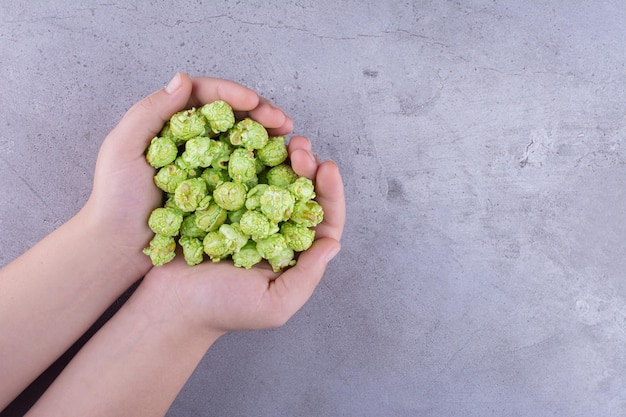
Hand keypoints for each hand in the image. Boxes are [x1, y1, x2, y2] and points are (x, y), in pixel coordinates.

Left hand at [81, 73, 292, 276]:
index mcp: (169, 124)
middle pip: (231, 118)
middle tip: (283, 122)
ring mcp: (207, 167)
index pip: (205, 97)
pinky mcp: (216, 193)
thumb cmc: (115, 199)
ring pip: (243, 143)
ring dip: (268, 139)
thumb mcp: (123, 148)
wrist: (119, 247)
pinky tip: (281, 167)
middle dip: (260, 114)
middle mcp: (192, 142)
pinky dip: (264, 168)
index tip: (253, 102)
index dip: (232, 94)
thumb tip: (184, 78)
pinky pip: (244, 175)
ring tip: (290, 142)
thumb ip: (150, 111)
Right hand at [141, 135, 344, 334]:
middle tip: (301, 146)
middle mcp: (274, 230)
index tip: (327, 168)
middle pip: (300, 193)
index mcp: (293, 253)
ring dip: (281, 156)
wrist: (169, 305)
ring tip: (284, 138)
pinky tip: (250, 143)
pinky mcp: (220, 204)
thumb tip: (334, 243)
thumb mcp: (274, 305)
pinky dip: (247, 158)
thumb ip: (306, 277)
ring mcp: (247, 214)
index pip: (322, 220)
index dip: (330, 194)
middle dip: (306, 167)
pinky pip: (239, 176)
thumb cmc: (222, 310)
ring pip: (273, 178)